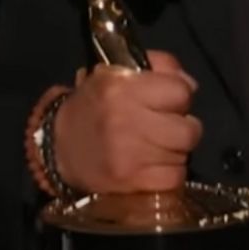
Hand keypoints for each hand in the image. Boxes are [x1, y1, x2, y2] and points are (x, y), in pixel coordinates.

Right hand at [52, 49, 200, 193]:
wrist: (58, 147)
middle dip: (183, 128)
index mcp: (122, 87)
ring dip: (175, 152)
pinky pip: (174, 179)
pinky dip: (169, 174)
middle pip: (189, 130)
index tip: (168, 102)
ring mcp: (128, 155)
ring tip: (155, 146)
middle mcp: (125, 120)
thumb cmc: (95, 105)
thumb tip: (191, 87)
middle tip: (166, 128)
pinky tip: (153, 166)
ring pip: (183, 156)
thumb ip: (160, 67)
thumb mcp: (118, 73)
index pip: (181, 92)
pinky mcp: (129, 182)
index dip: (179, 96)